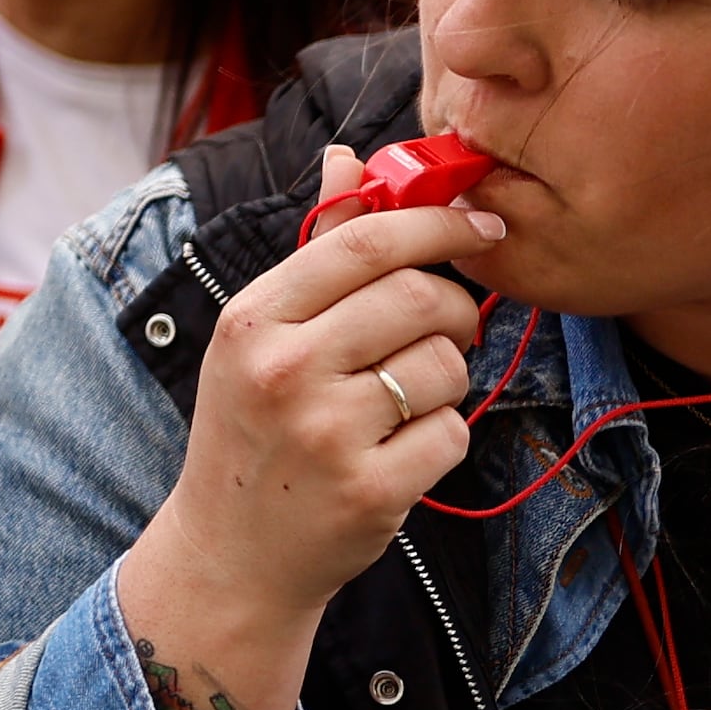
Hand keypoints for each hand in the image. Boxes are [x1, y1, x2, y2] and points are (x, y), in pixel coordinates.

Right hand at [110, 143, 500, 709]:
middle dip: (455, 310)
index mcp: (253, 318)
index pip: (366, 243)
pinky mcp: (369, 491)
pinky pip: (451, 434)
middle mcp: (284, 369)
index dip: (438, 224)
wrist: (230, 552)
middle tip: (444, 331)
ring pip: (446, 367)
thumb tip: (351, 157)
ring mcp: (326, 433)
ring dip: (447, 380)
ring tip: (403, 402)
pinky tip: (397, 452)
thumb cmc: (252, 428)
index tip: (480, 225)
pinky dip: (440, 440)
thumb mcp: (260, 334)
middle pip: (421, 298)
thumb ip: (315, 246)